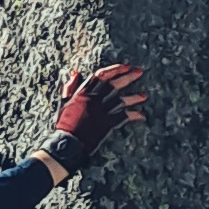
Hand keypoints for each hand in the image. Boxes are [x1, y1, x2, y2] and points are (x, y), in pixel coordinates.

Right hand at [39, 60, 148, 174]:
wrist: (68, 142)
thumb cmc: (65, 122)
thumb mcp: (64, 102)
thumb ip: (70, 86)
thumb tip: (75, 73)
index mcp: (85, 92)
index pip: (102, 75)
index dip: (115, 69)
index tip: (126, 66)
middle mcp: (96, 99)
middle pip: (115, 84)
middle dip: (129, 77)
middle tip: (139, 72)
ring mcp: (103, 111)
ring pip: (123, 100)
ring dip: (134, 97)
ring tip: (144, 96)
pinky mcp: (109, 123)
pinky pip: (125, 117)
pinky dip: (134, 115)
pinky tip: (141, 115)